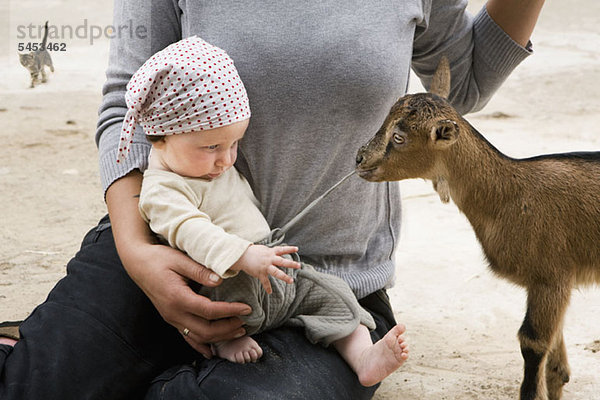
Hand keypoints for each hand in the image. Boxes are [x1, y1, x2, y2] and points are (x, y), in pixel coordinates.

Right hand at [106, 171, 251, 358]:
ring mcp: (171, 318)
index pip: (209, 311)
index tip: (246, 308)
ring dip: (219, 337)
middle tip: (246, 322)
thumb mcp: (180, 259)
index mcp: (177, 298)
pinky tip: (211, 352)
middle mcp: (173, 313)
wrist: (138, 264)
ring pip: (198, 337)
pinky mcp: (171, 319)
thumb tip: (220, 281)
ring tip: (238, 331)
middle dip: (228, 328)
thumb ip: (200, 271)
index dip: (230, 311)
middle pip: (205, 330)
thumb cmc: (159, 258)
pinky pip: (187, 337)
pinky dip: (201, 345)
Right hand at [231, 244, 300, 293]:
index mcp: (270, 252)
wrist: (242, 256)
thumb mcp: (263, 249)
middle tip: (299, 265)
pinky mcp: (260, 273)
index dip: (289, 249)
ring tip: (291, 281)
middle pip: (282, 261)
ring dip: (284, 276)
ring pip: (276, 272)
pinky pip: (265, 281)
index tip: (297, 249)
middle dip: (291, 263)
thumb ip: (271, 252)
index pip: (282, 249)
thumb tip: (278, 251)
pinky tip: (270, 292)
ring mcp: (265, 266)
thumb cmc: (253, 252)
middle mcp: (269, 259)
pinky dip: (267, 287)